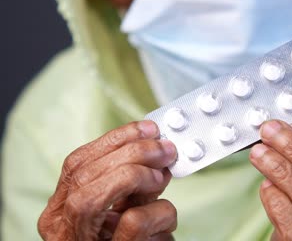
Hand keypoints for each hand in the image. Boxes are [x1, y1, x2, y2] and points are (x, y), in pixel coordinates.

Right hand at [38, 121, 177, 239]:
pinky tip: (164, 221)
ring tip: (163, 176)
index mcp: (62, 210)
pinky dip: (158, 212)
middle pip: (83, 174)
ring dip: (138, 176)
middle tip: (166, 148)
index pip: (77, 163)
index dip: (114, 139)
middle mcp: (61, 228)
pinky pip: (133, 223)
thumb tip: (157, 150)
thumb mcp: (124, 206)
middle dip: (131, 152)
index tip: (148, 128)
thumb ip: (132, 182)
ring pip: (91, 196)